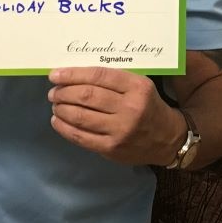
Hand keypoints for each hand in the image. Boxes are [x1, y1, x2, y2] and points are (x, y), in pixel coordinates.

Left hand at [47, 67, 182, 165]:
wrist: (167, 139)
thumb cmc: (149, 106)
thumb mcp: (141, 86)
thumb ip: (115, 80)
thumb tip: (76, 75)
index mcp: (138, 87)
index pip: (99, 75)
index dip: (73, 74)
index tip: (55, 74)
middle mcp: (130, 108)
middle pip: (87, 95)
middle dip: (64, 92)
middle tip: (54, 91)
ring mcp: (120, 130)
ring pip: (81, 116)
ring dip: (62, 108)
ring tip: (55, 104)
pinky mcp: (111, 148)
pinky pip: (81, 136)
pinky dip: (64, 127)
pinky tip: (57, 121)